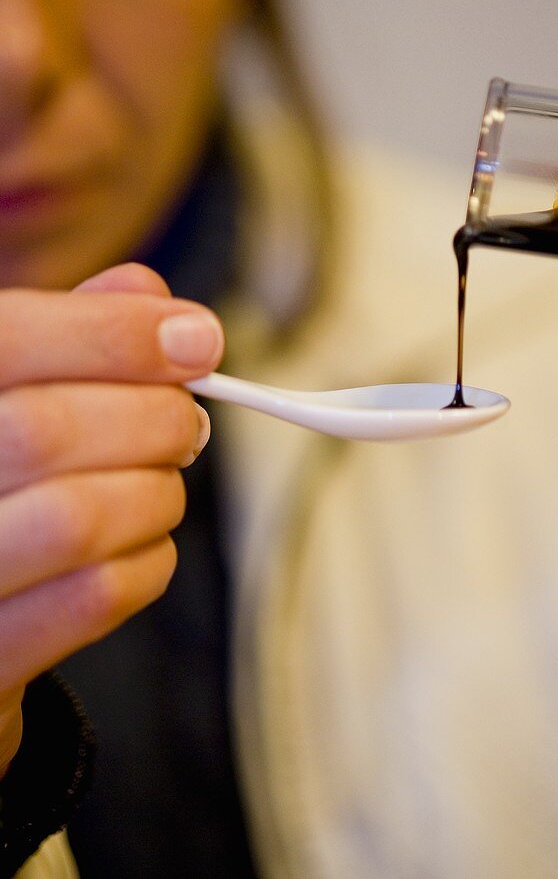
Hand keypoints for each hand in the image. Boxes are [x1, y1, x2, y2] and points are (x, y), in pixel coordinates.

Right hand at [0, 263, 223, 776]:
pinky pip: (95, 597)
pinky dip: (150, 559)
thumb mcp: (16, 389)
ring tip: (162, 481)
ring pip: (79, 519)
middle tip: (189, 421)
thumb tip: (153, 297)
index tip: (199, 341)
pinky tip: (142, 542)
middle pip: (48, 430)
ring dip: (157, 492)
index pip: (7, 339)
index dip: (112, 333)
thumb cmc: (3, 476)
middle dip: (154, 418)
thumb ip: (70, 336)